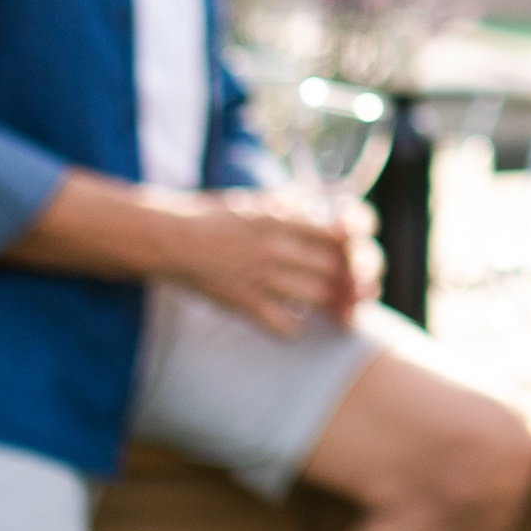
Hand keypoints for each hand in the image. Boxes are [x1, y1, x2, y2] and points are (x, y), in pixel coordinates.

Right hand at [165, 189, 355, 338]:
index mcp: (284, 219)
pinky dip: (295, 328)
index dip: (359, 243)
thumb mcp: (259, 202)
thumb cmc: (215, 218)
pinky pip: (286, 326)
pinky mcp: (245, 303)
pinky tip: (294, 322)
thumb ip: (293, 208)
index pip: (341, 232)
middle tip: (357, 284)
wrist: (171, 240)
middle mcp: (278, 248)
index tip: (359, 248)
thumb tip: (326, 214)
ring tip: (336, 306)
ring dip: (332, 303)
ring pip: (319, 297)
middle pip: (336, 268)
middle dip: (353, 278)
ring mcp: (262, 278)